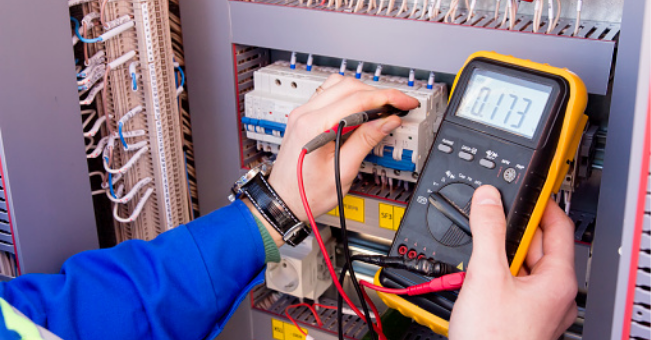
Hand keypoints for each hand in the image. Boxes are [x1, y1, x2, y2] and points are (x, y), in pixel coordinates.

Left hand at [268, 75, 418, 220]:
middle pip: (349, 86)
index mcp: (314, 126)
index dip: (386, 98)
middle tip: (398, 106)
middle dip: (378, 93)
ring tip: (382, 108)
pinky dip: (349, 97)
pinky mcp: (304, 117)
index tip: (405, 102)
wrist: (283, 201)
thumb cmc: (307, 193)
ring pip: (339, 85)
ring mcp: (302, 113)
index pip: (357, 99)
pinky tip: (361, 110)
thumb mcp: (343, 171)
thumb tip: (387, 121)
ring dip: (363, 92)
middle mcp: (305, 114)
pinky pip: (329, 94)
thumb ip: (366, 141)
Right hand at [449, 186, 577, 339]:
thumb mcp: (487, 275)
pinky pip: (510, 284)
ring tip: (477, 245)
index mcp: (558, 280)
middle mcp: (553, 294)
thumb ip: (488, 230)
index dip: (540, 202)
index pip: (558, 225)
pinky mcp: (519, 318)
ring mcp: (537, 308)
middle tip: (488, 214)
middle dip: (511, 228)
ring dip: (499, 252)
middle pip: (536, 245)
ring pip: (521, 266)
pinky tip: (474, 274)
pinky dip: (493, 273)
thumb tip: (489, 199)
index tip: (523, 188)